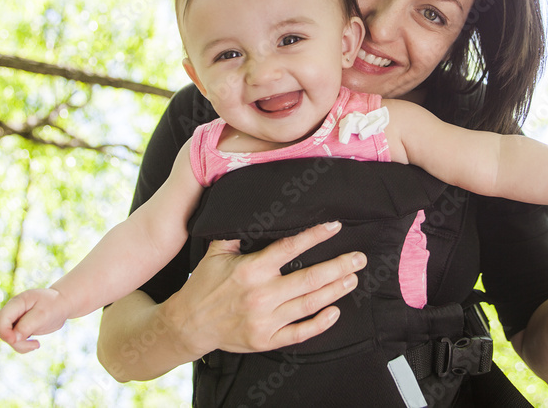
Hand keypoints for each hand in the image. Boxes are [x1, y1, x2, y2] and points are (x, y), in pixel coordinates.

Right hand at [0, 288, 70, 353]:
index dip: (4, 332)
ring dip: (19, 345)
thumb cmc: (54, 306)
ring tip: (37, 344)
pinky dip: (22, 346)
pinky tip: (35, 344)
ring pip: (6, 337)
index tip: (15, 341)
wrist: (62, 304)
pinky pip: (14, 340)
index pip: (1, 319)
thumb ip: (27, 325)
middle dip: (12, 340)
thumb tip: (13, 339)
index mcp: (17, 302)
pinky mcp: (18, 327)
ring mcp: (14, 319)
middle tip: (32, 344)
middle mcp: (12, 310)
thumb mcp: (43, 315)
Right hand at [164, 221, 365, 358]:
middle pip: (309, 279)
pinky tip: (335, 312)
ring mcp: (265, 320)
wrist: (188, 324)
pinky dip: (320, 323)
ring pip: (309, 304)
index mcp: (251, 270)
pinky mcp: (266, 340)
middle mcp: (261, 295)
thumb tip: (254, 207)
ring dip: (335, 290)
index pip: (289, 248)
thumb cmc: (204, 284)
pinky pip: (300, 333)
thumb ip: (236, 232)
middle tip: (359, 258)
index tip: (334, 227)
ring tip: (352, 278)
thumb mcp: (216, 252)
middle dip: (338, 267)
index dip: (314, 236)